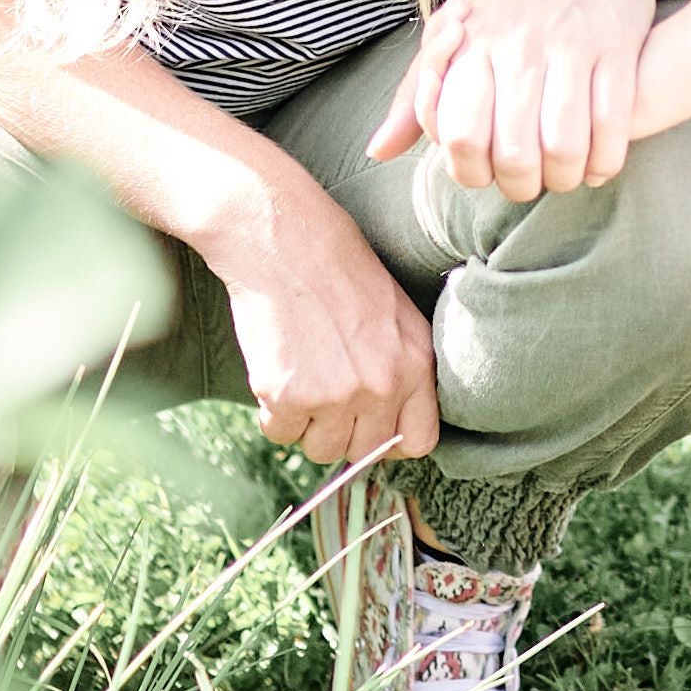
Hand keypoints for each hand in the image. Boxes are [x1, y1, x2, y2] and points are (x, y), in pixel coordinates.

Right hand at [205, 176, 438, 472]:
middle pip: (363, 452)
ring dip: (306, 424)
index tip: (368, 426)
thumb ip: (402, 368)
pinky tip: (276, 368)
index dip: (390, 440)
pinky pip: (279, 433)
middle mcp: (382, 385)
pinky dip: (272, 411)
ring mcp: (335, 394)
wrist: (282, 239)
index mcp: (416, 363)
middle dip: (342, 431)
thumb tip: (391, 422)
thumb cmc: (336, 267)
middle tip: (324, 392)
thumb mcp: (394, 313)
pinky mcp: (287, 395)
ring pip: (320, 450)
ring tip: (300, 374)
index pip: (419, 441)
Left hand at [366, 0, 668, 198]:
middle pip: (512, 150)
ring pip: (563, 144)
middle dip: (519, 184)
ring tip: (562, 176)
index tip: (482, 173)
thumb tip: (378, 151)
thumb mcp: (456, 25)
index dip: (469, 170)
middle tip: (525, 184)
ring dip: (563, 177)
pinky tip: (597, 163)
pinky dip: (605, 160)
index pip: (458, 133)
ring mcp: (570, 44)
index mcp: (471, 42)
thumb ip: (418, 91)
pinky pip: (612, 124)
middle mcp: (517, 44)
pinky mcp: (617, 45)